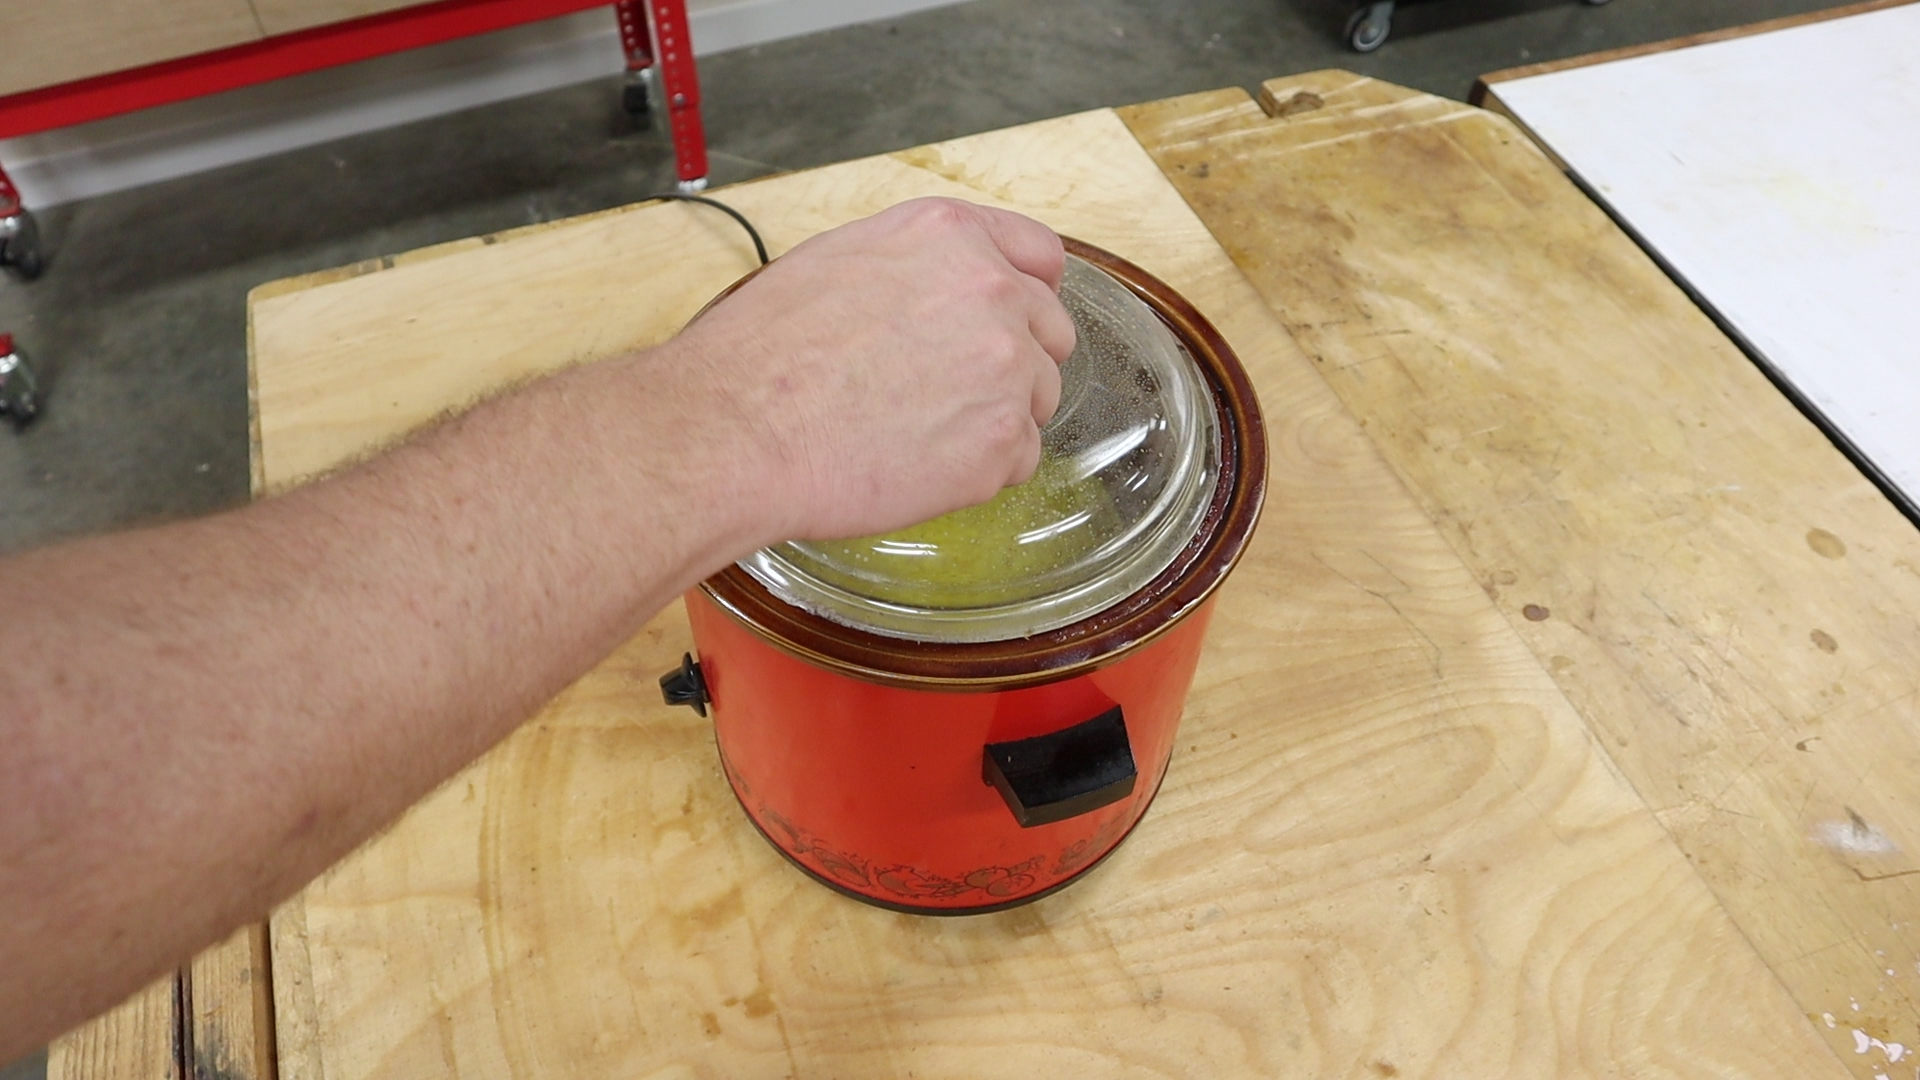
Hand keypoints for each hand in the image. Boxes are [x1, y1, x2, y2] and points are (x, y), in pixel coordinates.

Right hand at [665, 197, 1075, 543]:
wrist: (735, 431)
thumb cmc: (760, 355)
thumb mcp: (838, 261)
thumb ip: (915, 266)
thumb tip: (941, 289)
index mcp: (950, 236)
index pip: (1040, 256)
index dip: (1027, 294)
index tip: (1011, 321)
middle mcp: (991, 290)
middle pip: (1050, 332)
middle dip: (1010, 364)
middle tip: (942, 393)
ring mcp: (1004, 368)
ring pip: (1037, 399)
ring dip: (993, 419)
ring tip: (914, 432)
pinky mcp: (1000, 441)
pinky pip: (1018, 460)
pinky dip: (978, 472)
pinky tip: (915, 465)